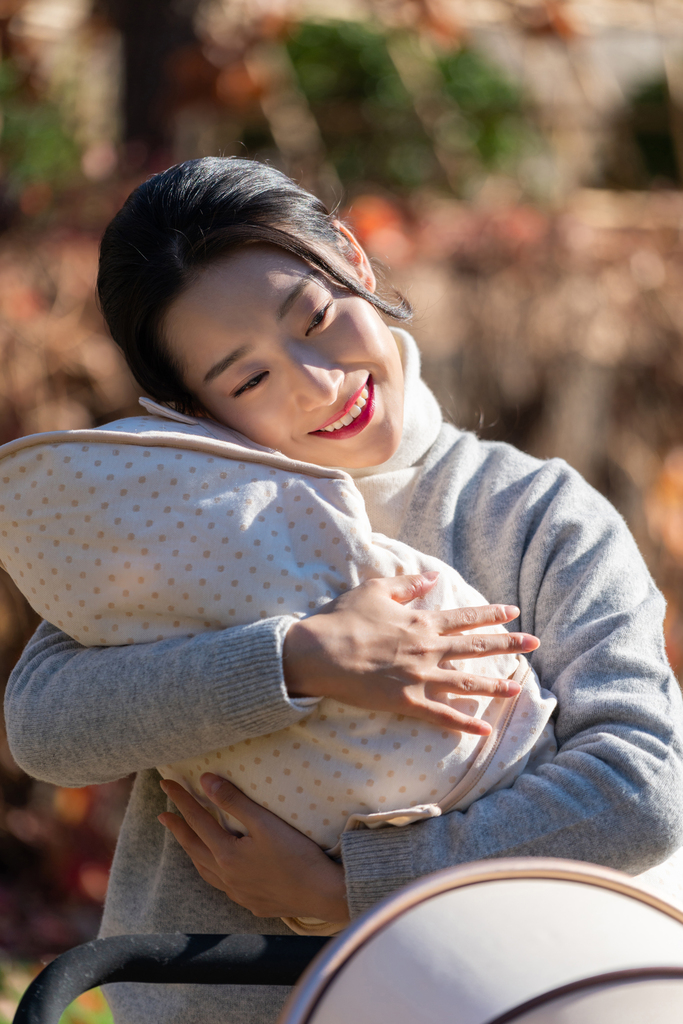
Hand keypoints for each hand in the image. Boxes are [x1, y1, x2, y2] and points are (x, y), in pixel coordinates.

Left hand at [158, 775, 348, 923]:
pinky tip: (221, 871)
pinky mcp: (252, 903)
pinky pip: (222, 886)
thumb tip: (206, 781)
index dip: (181, 800)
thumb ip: (234, 801)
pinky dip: (212, 872)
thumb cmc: (296, 855)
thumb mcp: (265, 822)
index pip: (196, 820)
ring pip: (205, 870)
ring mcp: (238, 893)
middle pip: (193, 847)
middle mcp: (226, 877)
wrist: (322, 894)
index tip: (166, 784)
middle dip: (177, 828)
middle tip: (163, 815)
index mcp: (226, 855)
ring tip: (186, 841)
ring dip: (192, 852)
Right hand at [283, 573, 538, 734]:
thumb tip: (431, 577)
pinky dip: (463, 724)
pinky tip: (483, 731)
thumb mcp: (375, 590)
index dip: (491, 614)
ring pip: (466, 683)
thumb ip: (407, 585)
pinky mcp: (406, 702)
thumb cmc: (343, 618)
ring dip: (495, 686)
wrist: (318, 652)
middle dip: (508, 644)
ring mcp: (419, 677)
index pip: (465, 617)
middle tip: (534, 642)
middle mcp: (427, 649)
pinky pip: (441, 716)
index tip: (513, 611)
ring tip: (519, 689)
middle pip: (475, 647)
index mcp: (421, 622)